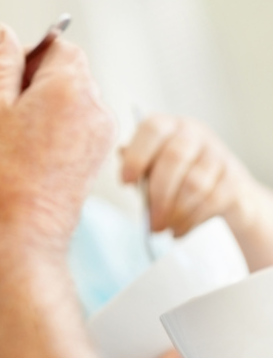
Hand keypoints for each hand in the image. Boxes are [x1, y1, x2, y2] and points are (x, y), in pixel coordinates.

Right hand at [0, 22, 115, 261]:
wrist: (16, 251)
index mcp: (72, 90)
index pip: (53, 48)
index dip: (13, 59)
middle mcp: (90, 116)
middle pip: (35, 91)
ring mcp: (85, 150)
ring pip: (27, 127)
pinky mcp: (74, 178)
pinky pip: (34, 155)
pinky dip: (1, 163)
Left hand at [121, 114, 257, 237]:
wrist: (225, 193)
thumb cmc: (176, 177)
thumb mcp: (151, 167)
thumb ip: (136, 165)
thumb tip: (123, 164)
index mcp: (168, 127)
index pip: (152, 129)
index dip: (136, 156)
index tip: (126, 182)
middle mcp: (194, 134)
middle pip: (174, 158)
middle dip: (158, 195)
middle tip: (150, 222)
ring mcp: (217, 154)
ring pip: (194, 183)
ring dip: (175, 212)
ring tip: (162, 228)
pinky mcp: (234, 179)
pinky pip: (211, 200)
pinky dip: (191, 220)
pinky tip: (178, 230)